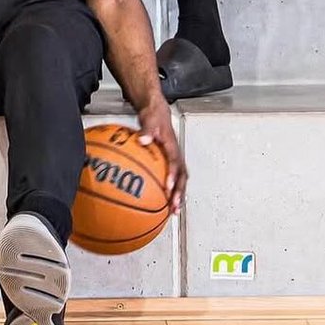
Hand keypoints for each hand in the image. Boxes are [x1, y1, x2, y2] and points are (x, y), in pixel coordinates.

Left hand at [137, 97, 186, 215]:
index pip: (175, 163)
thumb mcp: (150, 121)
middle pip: (182, 178)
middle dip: (180, 193)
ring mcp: (174, 160)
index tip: (168, 187)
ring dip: (178, 196)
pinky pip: (172, 179)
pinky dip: (169, 192)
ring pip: (180, 181)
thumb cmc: (154, 117)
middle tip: (174, 207)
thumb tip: (142, 139)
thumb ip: (147, 130)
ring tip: (173, 211)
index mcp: (173, 147)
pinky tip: (161, 203)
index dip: (173, 175)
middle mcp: (176, 155)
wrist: (157, 112)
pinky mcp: (169, 164)